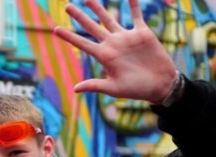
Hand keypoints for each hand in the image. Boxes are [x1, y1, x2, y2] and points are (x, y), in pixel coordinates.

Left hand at [54, 0, 176, 103]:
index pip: (83, 43)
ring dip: (99, 9)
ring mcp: (126, 38)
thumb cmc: (136, 89)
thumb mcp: (114, 88)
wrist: (160, 84)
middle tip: (67, 6)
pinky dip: (133, 5)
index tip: (55, 29)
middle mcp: (112, 44)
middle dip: (80, 17)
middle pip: (92, 27)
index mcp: (104, 56)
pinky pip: (136, 16)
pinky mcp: (142, 33)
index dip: (69, 37)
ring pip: (109, 19)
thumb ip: (95, 85)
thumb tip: (75, 89)